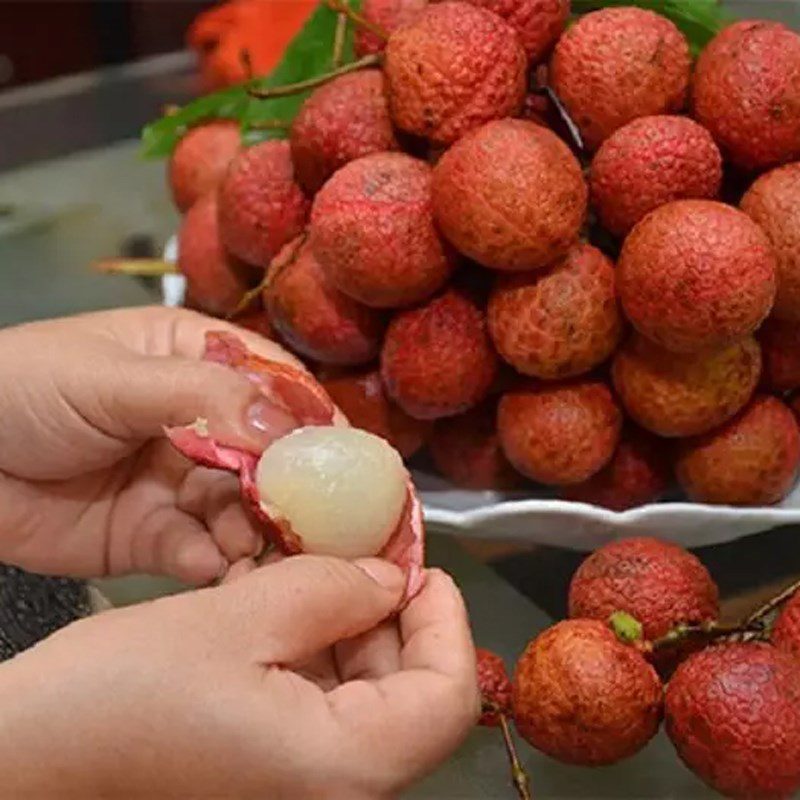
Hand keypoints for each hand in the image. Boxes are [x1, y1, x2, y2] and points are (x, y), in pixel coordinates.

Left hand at [0, 306, 325, 583]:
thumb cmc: (22, 389)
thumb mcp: (113, 378)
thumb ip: (201, 397)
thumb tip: (283, 426)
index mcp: (198, 362)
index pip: (277, 387)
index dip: (313, 421)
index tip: (348, 459)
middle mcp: (202, 424)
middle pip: (272, 458)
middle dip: (295, 490)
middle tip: (319, 523)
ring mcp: (181, 482)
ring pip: (245, 511)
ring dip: (260, 533)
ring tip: (264, 550)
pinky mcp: (156, 536)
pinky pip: (202, 553)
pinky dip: (216, 564)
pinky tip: (216, 568)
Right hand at [0, 556, 479, 798]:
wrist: (29, 755)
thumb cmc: (122, 693)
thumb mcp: (235, 619)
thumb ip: (329, 589)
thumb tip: (389, 576)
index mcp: (341, 769)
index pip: (448, 697)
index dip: (447, 619)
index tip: (418, 563)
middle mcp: (334, 790)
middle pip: (412, 693)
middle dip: (393, 612)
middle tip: (360, 548)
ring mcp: (301, 781)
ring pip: (369, 694)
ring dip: (352, 623)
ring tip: (314, 566)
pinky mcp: (272, 767)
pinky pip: (325, 704)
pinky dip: (319, 648)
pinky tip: (284, 602)